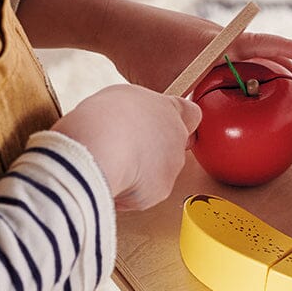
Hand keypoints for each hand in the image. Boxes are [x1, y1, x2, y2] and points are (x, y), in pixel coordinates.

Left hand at [14, 0, 291, 91]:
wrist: (115, 24)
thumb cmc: (141, 57)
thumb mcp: (165, 93)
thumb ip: (182, 118)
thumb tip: (193, 148)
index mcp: (215, 46)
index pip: (261, 45)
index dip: (286, 51)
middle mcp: (214, 35)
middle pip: (258, 49)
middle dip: (280, 64)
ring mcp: (203, 32)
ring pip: (238, 50)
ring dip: (257, 64)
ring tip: (268, 85)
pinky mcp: (190, 33)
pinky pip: (220, 50)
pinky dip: (233, 64)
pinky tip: (226, 81)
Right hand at [51, 85, 201, 210]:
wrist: (100, 151)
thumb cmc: (103, 120)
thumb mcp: (120, 98)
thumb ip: (138, 110)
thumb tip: (134, 120)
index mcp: (168, 109)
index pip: (191, 114)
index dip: (178, 121)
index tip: (160, 125)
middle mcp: (176, 137)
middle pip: (173, 145)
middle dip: (154, 150)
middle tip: (126, 147)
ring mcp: (173, 165)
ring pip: (159, 171)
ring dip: (141, 171)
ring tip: (115, 163)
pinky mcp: (162, 189)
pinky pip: (146, 192)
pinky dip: (130, 191)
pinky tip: (114, 179)